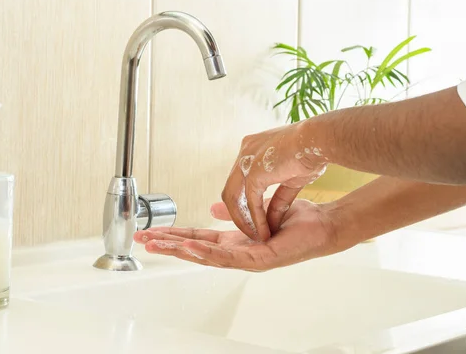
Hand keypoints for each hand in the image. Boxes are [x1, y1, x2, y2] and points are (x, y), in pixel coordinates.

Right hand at [133, 199, 337, 271]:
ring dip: (179, 251)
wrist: (322, 225)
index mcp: (235, 240)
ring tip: (157, 245)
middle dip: (168, 245)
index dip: (174, 234)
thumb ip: (233, 212)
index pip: (198, 237)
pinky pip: (228, 257)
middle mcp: (238, 252)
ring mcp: (247, 259)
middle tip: (142, 241)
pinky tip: (189, 247)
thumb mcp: (256, 210)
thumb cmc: (295, 220)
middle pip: (195, 249)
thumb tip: (213, 207)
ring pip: (206, 256)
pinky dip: (206, 252)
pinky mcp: (259, 260)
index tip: (153, 231)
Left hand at [222, 124, 327, 240]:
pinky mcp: (254, 172)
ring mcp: (246, 161)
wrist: (320, 138)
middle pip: (231, 189)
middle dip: (237, 213)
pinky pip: (251, 202)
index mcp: (252, 147)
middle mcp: (245, 151)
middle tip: (249, 232)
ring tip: (255, 237)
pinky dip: (256, 219)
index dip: (243, 200)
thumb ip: (278, 198)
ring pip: (233, 197)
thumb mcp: (290, 178)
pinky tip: (264, 232)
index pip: (238, 178)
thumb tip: (271, 220)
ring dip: (243, 219)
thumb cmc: (312, 153)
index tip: (251, 218)